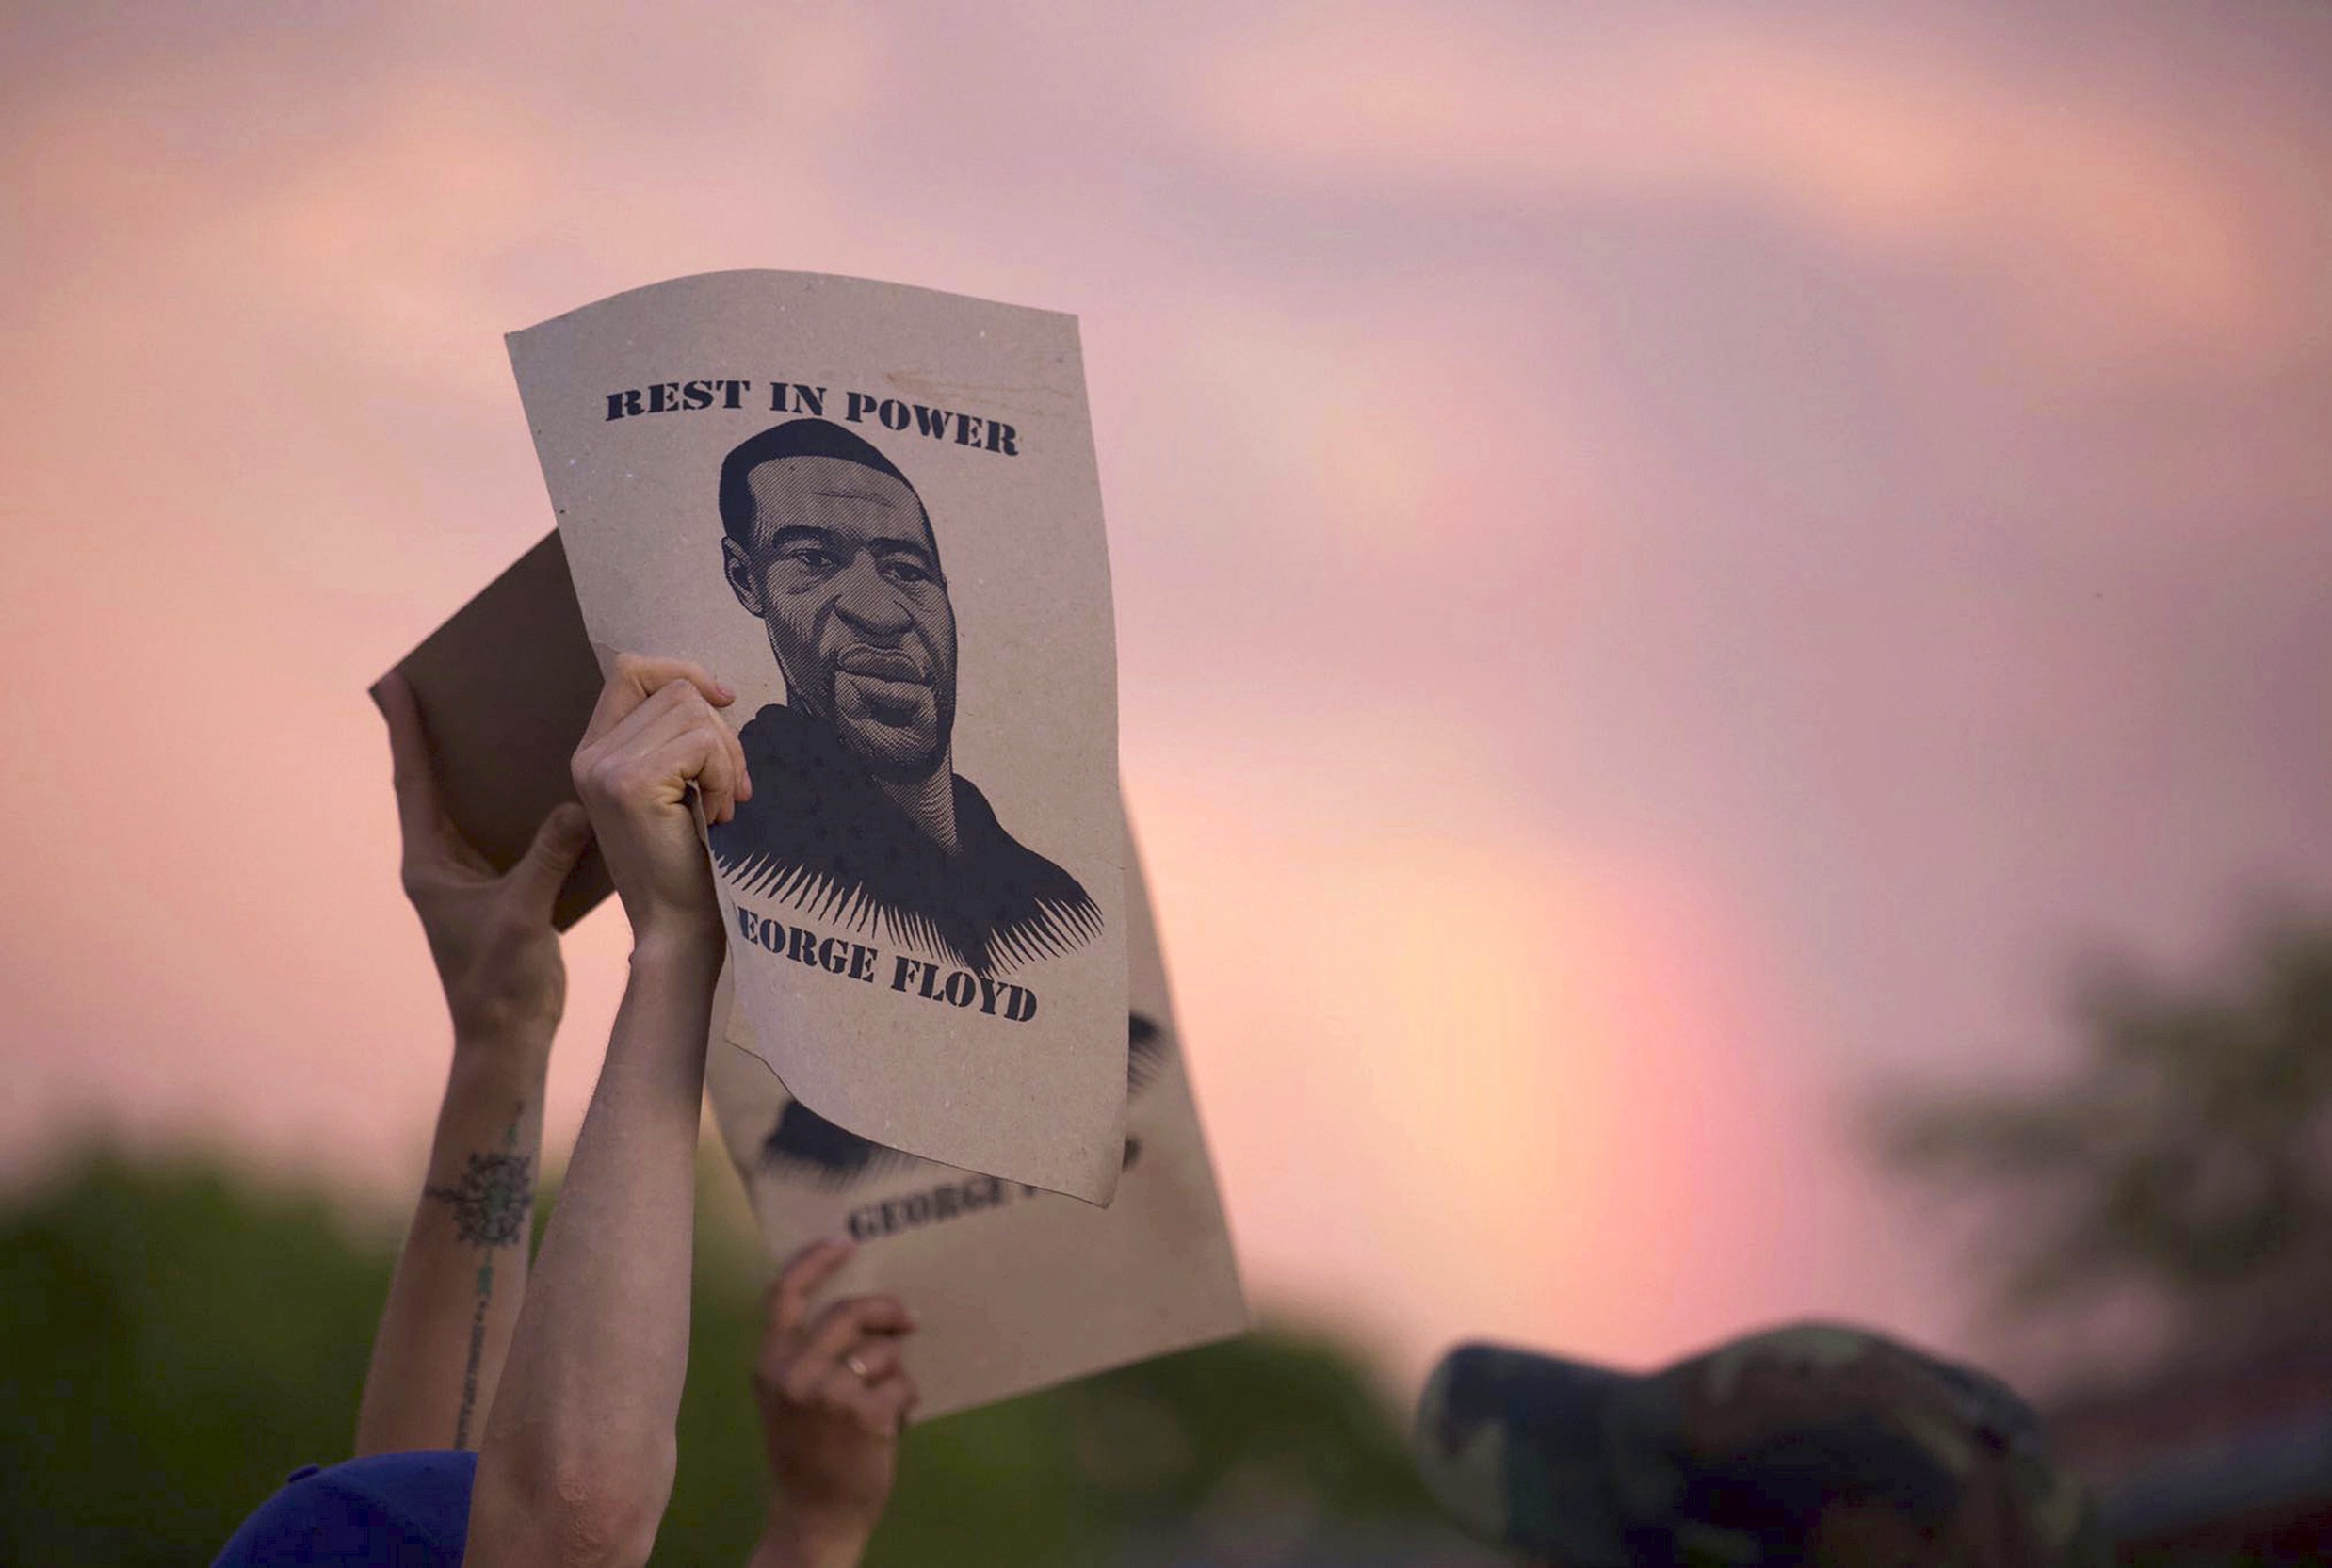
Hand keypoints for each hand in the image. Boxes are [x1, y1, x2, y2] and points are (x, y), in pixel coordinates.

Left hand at [375, 670, 594, 1044]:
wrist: (505, 1041)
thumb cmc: (500, 985)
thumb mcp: (523, 915)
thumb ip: (547, 857)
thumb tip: (578, 804)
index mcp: (429, 864)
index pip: (414, 782)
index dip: (405, 730)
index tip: (393, 681)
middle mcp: (440, 864)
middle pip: (435, 785)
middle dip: (437, 735)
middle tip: (443, 684)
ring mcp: (467, 879)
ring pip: (469, 808)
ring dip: (478, 769)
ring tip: (493, 723)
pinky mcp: (497, 891)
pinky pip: (504, 833)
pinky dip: (517, 804)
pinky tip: (545, 785)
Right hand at [569, 654, 748, 949]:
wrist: (677, 928)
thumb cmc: (687, 861)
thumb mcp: (676, 787)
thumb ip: (675, 739)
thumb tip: (715, 691)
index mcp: (595, 751)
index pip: (631, 669)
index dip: (683, 672)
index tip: (724, 700)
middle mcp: (590, 754)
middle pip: (675, 690)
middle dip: (722, 732)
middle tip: (733, 788)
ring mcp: (605, 767)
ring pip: (692, 711)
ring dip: (727, 758)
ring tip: (722, 805)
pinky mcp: (630, 783)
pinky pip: (701, 745)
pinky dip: (725, 777)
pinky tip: (719, 815)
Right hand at [751, 1239, 918, 1565]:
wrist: (815, 1516)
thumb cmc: (805, 1452)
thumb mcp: (787, 1396)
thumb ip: (809, 1353)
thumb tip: (868, 1310)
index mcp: (769, 1364)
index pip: (785, 1294)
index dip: (815, 1260)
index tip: (846, 1241)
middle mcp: (793, 1374)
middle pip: (849, 1311)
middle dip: (886, 1310)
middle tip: (907, 1319)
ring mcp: (829, 1395)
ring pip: (882, 1350)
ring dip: (895, 1371)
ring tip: (887, 1399)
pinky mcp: (865, 1415)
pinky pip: (903, 1384)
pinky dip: (906, 1401)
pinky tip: (895, 1422)